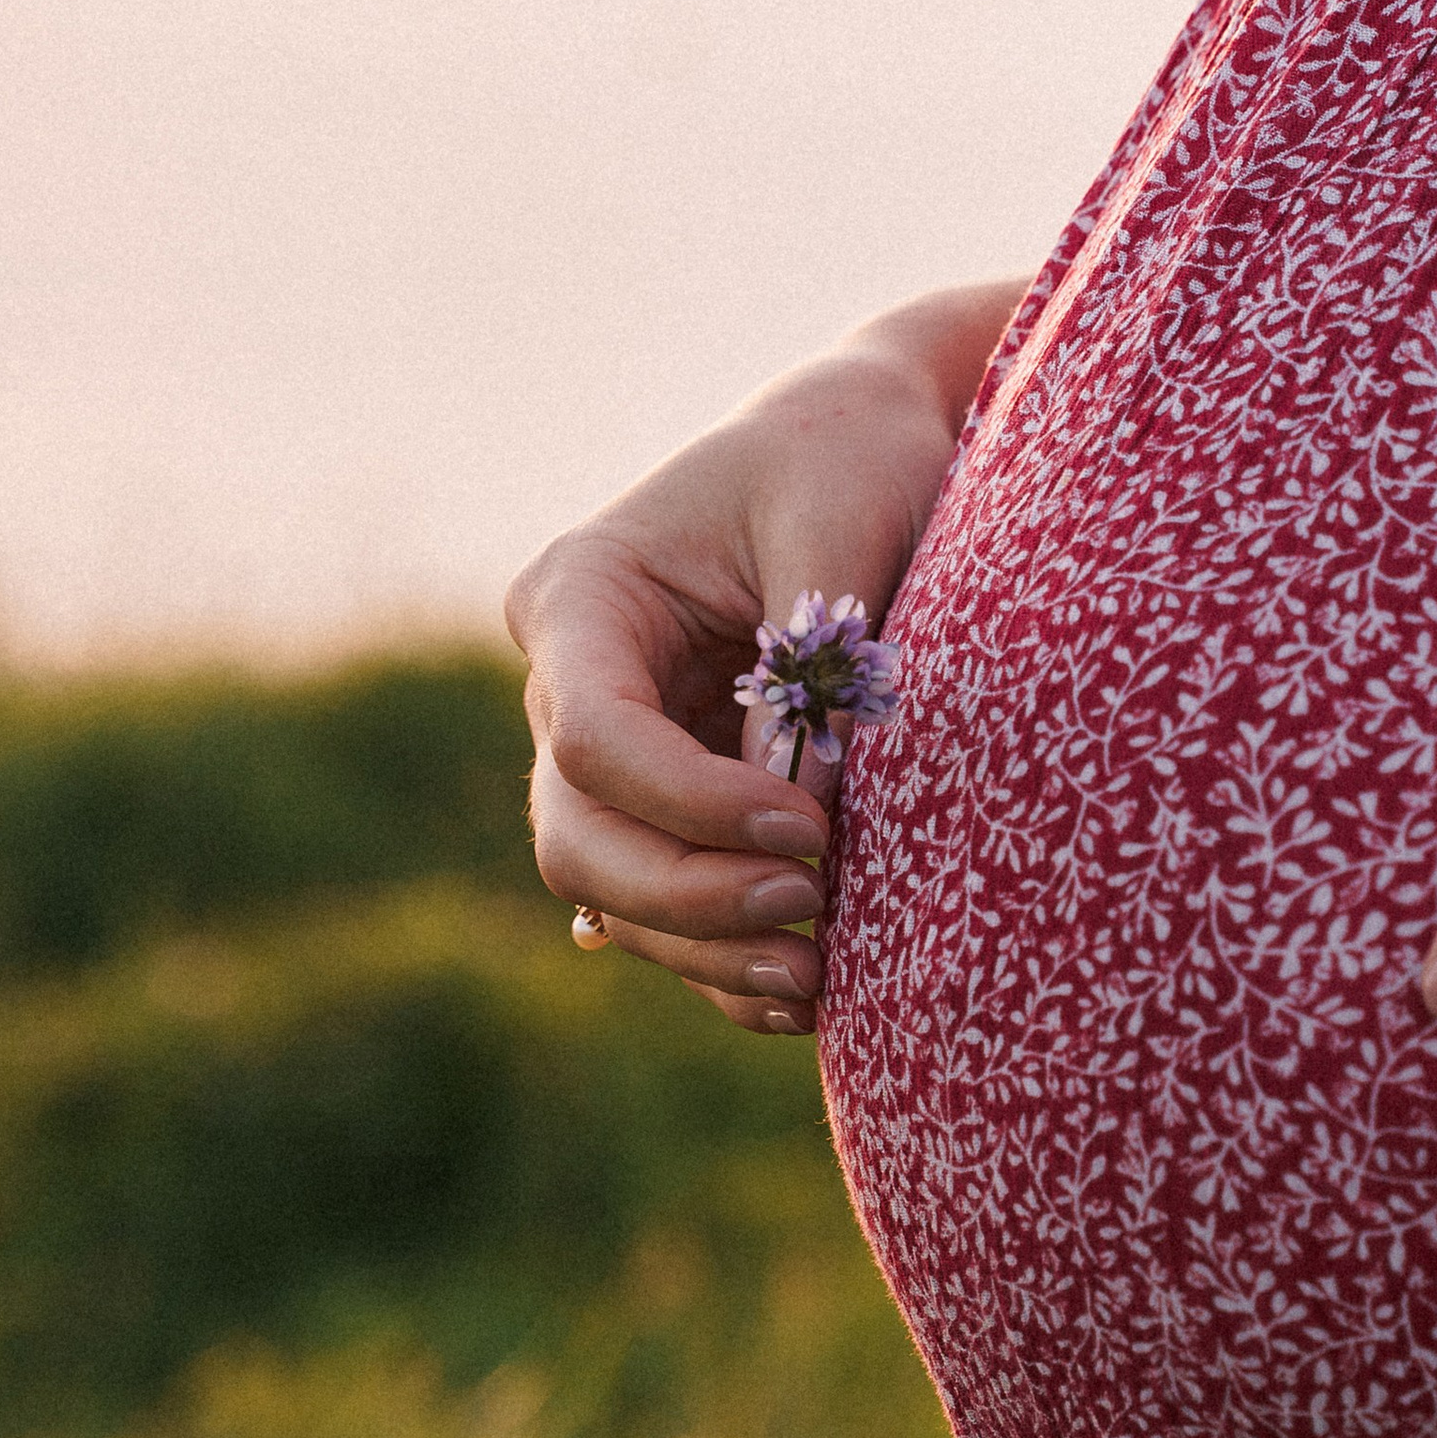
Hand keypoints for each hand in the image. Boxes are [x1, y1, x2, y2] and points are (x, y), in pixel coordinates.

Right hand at [506, 282, 1022, 1029]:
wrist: (863, 444)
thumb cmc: (850, 460)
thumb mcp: (839, 535)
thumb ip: (815, 676)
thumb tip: (806, 832)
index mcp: (583, 595)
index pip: (597, 738)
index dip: (694, 805)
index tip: (811, 826)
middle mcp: (573, 679)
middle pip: (579, 834)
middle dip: (686, 894)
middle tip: (812, 908)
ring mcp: (613, 749)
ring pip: (613, 892)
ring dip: (706, 948)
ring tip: (819, 981)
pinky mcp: (670, 796)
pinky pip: (670, 903)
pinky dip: (724, 955)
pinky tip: (807, 993)